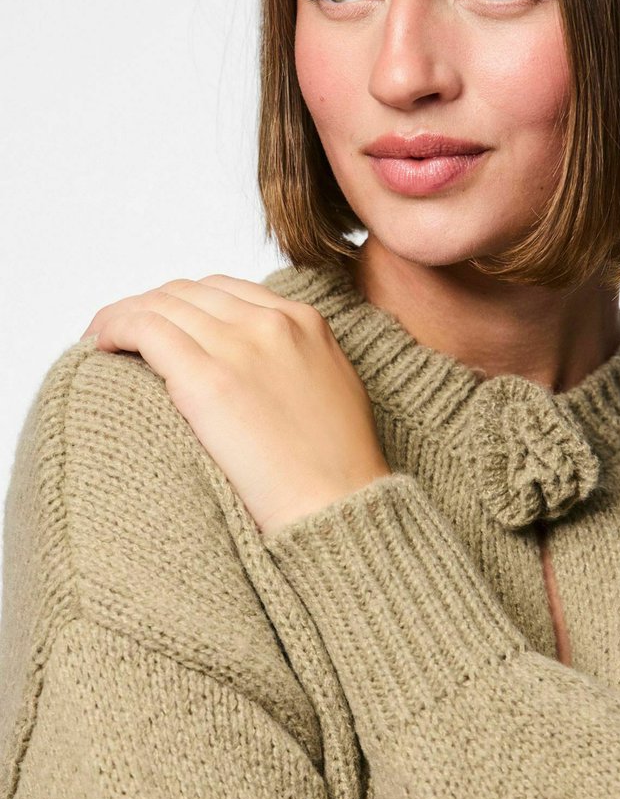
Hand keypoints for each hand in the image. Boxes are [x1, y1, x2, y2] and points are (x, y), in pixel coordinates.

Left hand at [79, 273, 392, 537]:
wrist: (340, 508)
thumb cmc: (336, 473)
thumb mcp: (331, 392)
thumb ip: (294, 364)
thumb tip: (253, 373)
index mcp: (304, 322)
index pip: (225, 291)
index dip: (183, 305)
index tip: (163, 327)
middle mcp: (271, 322)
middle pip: (188, 292)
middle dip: (150, 307)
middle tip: (122, 335)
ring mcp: (240, 346)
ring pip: (161, 305)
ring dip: (124, 317)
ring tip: (102, 341)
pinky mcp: (208, 378)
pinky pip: (144, 329)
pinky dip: (114, 328)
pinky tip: (101, 346)